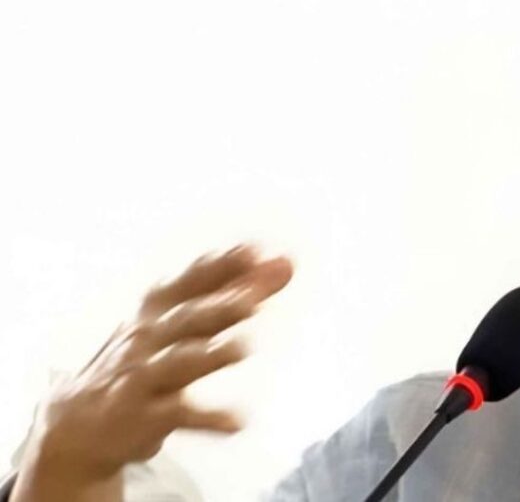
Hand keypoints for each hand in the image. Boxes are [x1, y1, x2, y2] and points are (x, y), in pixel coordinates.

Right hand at [12, 245, 293, 501]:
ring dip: (209, 354)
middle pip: (187, 318)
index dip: (222, 265)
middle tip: (252, 299)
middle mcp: (150, 336)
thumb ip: (237, 291)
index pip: (192, 279)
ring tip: (242, 348)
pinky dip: (208, 419)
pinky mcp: (145, 416)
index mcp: (160, 307)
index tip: (255, 250)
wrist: (80, 422)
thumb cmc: (147, 357)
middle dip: (218, 307)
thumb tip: (286, 263)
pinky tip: (238, 423)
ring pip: (178, 362)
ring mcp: (143, 376)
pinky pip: (178, 415)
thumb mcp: (185, 321)